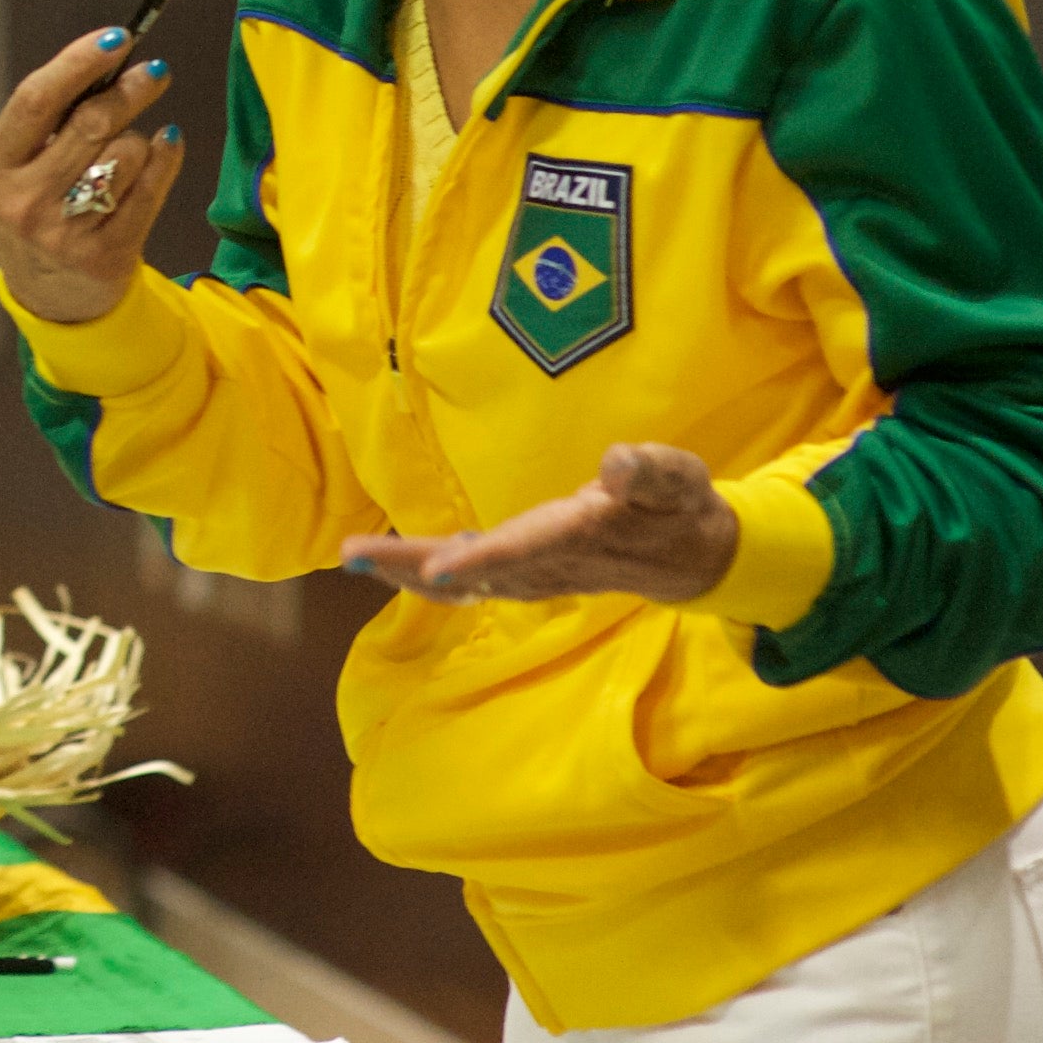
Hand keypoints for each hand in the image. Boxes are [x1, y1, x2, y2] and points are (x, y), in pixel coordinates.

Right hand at [0, 29, 186, 326]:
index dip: (79, 62)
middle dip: (130, 89)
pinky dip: (166, 156)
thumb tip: (109, 58)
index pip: (35, 100)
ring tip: (127, 152)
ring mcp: (63, 234)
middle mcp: (21, 204)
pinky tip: (167, 143)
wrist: (51, 297)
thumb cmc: (36, 208)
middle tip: (155, 71)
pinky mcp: (106, 256)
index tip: (118, 36)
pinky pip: (151, 187)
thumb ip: (50, 120)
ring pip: (126, 153)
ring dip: (138, 140)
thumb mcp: (17, 169)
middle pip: (90, 122)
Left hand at [339, 442, 741, 606]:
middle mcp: (547, 563)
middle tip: (352, 556)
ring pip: (463, 581)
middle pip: (470, 570)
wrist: (691, 558)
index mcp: (578, 536)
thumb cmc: (680, 508)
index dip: (480, 560)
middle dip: (410, 565)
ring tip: (355, 558)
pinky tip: (397, 564)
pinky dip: (431, 575)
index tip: (437, 568)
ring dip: (408, 571)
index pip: (523, 550)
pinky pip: (471, 580)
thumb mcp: (678, 477)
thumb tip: (618, 462)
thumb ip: (650, 470)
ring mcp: (535, 574)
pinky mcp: (529, 573)